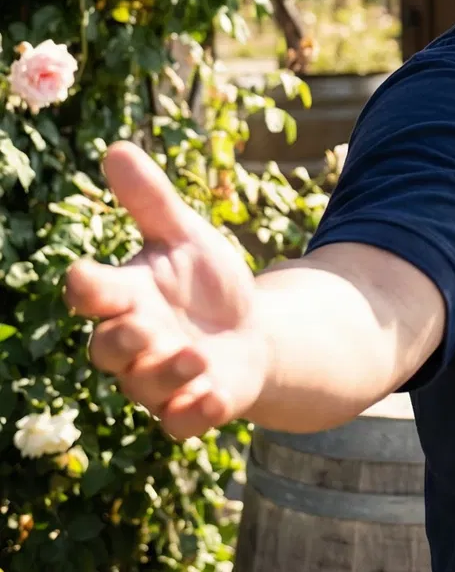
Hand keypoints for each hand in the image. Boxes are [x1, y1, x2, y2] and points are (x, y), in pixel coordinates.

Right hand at [63, 142, 268, 437]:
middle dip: (124, 340)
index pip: (93, 293)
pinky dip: (194, 415)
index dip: (88, 288)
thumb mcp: (187, 236)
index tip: (86, 277)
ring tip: (199, 354)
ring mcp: (159, 381)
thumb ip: (152, 201)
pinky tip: (214, 400)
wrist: (252, 332)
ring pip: (146, 387)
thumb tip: (117, 148)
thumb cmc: (206, 282)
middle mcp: (134, 343)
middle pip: (108, 350)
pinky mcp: (191, 409)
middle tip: (148, 326)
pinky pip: (181, 422)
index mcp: (126, 297)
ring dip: (169, 373)